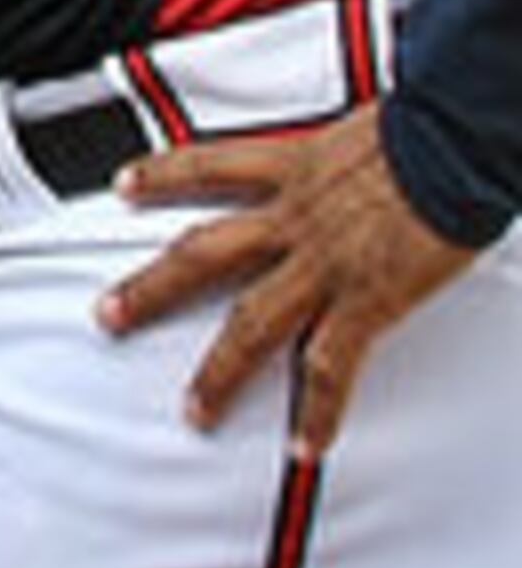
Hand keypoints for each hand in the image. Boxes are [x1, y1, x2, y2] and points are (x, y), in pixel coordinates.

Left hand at [97, 105, 475, 455]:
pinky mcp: (366, 300)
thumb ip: (351, 145)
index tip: (128, 186)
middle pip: (200, 255)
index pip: (210, 166)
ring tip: (195, 408)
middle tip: (109, 315)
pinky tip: (307, 444)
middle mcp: (295, 218)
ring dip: (218, 371)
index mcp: (296, 168)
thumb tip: (368, 137)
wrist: (458, 137)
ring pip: (250, 323)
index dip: (163, 176)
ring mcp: (324, 265)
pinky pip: (331, 367)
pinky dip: (318, 411)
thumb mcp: (369, 122)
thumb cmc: (431, 124)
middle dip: (150, 290)